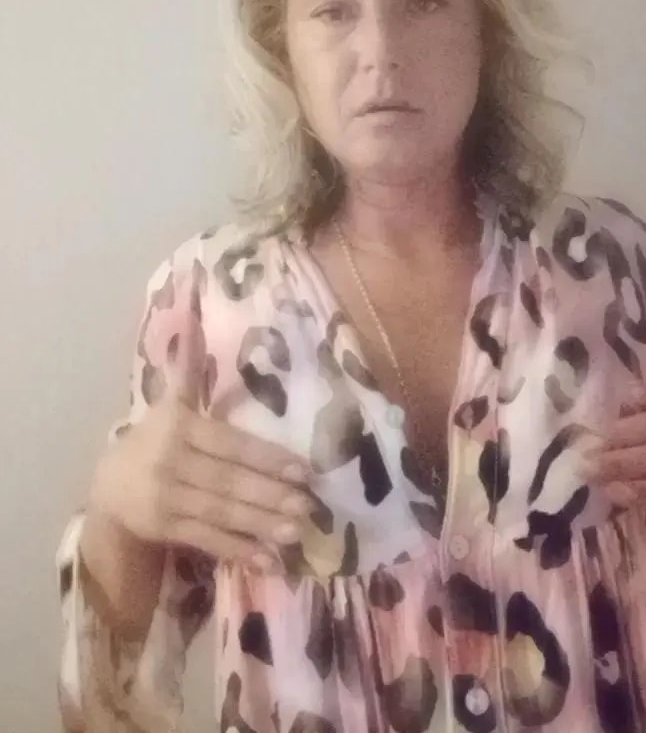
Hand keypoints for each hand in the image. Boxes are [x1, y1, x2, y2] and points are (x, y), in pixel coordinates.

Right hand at [88, 314, 312, 570]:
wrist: (108, 485)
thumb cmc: (153, 438)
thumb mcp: (169, 403)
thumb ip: (187, 368)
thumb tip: (191, 311)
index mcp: (180, 427)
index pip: (230, 445)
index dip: (266, 458)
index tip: (303, 471)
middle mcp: (172, 463)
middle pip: (229, 481)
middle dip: (270, 495)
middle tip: (310, 506)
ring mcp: (167, 499)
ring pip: (221, 513)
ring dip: (261, 525)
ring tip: (299, 532)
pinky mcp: (165, 529)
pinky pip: (207, 540)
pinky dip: (238, 551)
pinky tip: (269, 560)